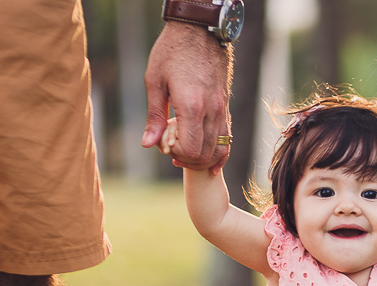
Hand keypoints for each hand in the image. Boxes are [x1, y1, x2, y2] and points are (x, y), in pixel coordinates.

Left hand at [143, 23, 232, 173]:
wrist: (199, 31)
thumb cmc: (172, 52)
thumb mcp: (155, 81)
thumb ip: (154, 116)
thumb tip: (148, 144)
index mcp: (191, 105)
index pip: (190, 149)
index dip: (176, 154)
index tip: (163, 144)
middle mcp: (211, 111)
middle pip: (204, 154)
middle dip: (187, 159)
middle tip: (171, 150)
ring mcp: (221, 109)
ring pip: (218, 150)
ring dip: (202, 159)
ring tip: (186, 155)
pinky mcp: (225, 107)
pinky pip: (227, 139)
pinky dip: (219, 154)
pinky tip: (210, 163)